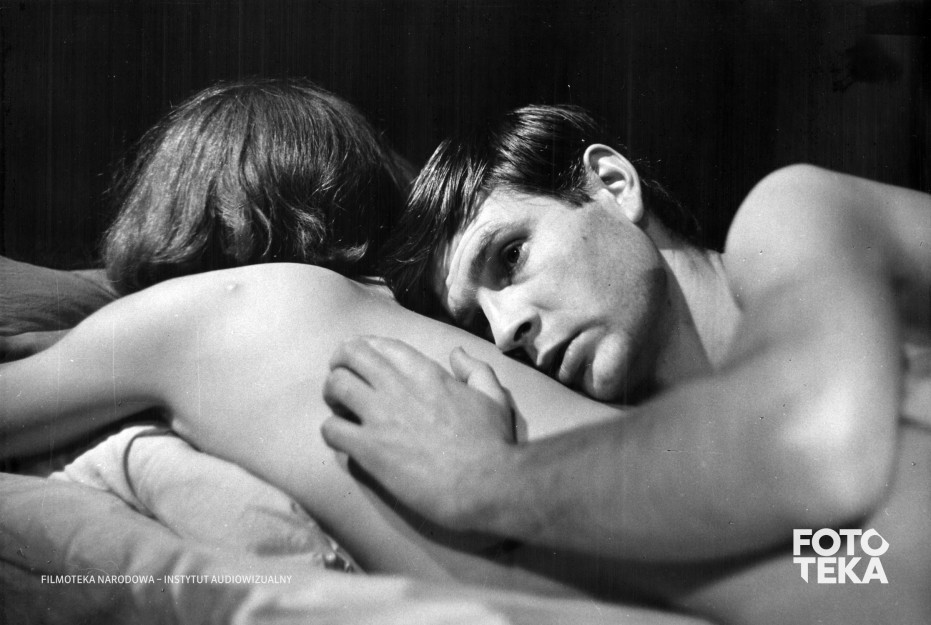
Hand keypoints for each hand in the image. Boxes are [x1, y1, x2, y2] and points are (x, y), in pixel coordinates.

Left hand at [321, 336, 515, 532]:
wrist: (486, 483)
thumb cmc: (493, 442)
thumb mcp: (493, 396)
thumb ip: (475, 369)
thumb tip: (458, 353)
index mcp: (425, 372)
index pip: (381, 345)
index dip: (365, 348)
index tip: (361, 359)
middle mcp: (397, 386)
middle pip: (350, 355)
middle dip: (340, 363)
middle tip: (343, 379)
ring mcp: (380, 416)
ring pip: (335, 386)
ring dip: (332, 394)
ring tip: (340, 409)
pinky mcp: (369, 449)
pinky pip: (331, 429)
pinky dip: (332, 432)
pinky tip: (345, 440)